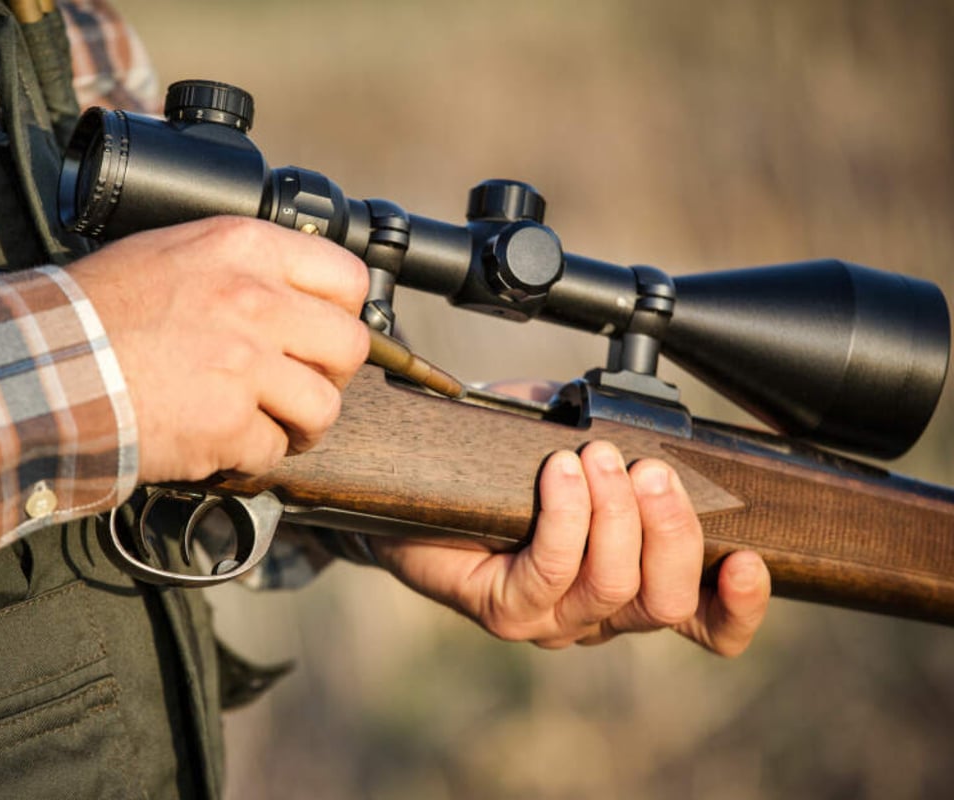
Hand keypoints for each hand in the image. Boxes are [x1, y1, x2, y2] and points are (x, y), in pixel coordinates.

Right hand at [69, 217, 369, 483]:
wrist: (42, 363)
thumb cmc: (94, 310)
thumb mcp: (173, 254)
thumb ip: (240, 268)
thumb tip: (291, 294)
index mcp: (245, 248)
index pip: (347, 277)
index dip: (342, 314)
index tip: (323, 335)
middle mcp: (256, 300)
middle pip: (349, 346)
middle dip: (331, 374)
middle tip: (300, 385)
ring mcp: (246, 365)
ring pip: (324, 407)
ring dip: (301, 424)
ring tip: (268, 423)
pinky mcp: (228, 423)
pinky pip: (272, 450)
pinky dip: (250, 456)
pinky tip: (220, 442)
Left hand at [369, 441, 771, 656]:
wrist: (413, 486)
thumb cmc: (501, 465)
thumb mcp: (574, 438)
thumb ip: (621, 436)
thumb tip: (651, 417)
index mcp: (632, 583)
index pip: (706, 622)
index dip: (738, 605)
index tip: (751, 559)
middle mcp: (598, 614)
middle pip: (666, 602)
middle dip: (671, 530)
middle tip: (652, 470)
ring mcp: (550, 619)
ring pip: (612, 588)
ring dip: (615, 516)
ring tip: (596, 457)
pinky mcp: (503, 611)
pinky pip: (548, 572)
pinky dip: (565, 517)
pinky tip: (559, 473)